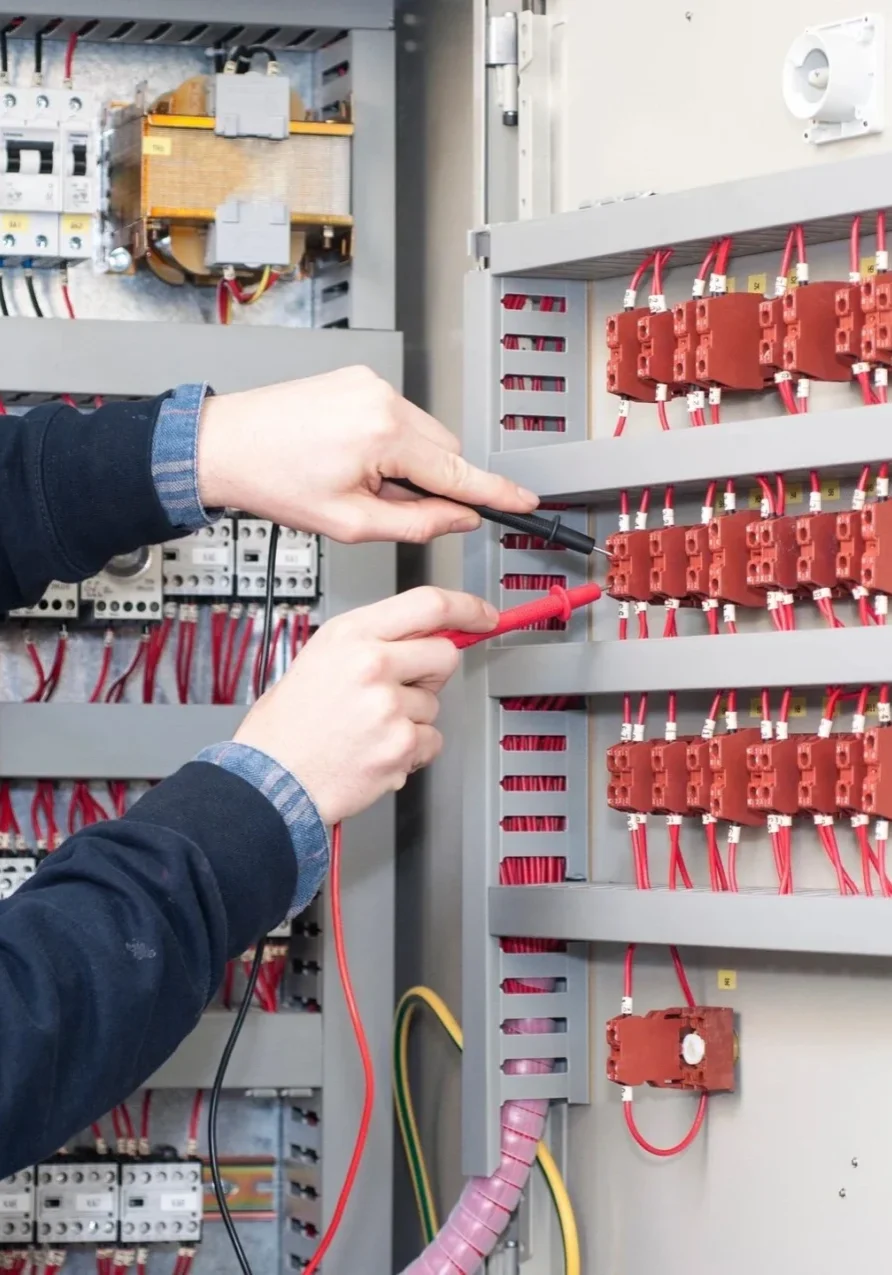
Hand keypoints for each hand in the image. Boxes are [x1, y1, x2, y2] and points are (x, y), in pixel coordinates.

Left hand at [197, 365, 537, 542]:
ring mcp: (370, 383)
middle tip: (388, 506)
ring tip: (358, 481)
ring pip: (423, 434)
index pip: (458, 471)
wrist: (225, 446)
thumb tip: (458, 517)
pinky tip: (352, 459)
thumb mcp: (350, 524)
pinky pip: (398, 417)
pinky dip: (391, 443)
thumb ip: (416, 523)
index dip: (495, 492)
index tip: (525, 501)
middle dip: (432, 483)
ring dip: (409, 464)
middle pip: (445, 451)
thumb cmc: (273, 481)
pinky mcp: (358, 378)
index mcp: (384, 434)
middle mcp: (383, 399)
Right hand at [233, 587, 496, 823]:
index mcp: (351, 635)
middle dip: (431, 673)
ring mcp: (389, 707)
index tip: (483, 614)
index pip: (428, 604)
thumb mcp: (319, 658)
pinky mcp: (400, 746)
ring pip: (435, 704)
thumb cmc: (286, 726)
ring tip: (368, 728)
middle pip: (444, 654)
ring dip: (412, 718)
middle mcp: (372, 665)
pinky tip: (375, 750)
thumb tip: (421, 634)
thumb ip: (371, 641)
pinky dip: (411, 751)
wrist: (270, 780)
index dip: (466, 607)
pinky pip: (431, 741)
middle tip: (399, 690)